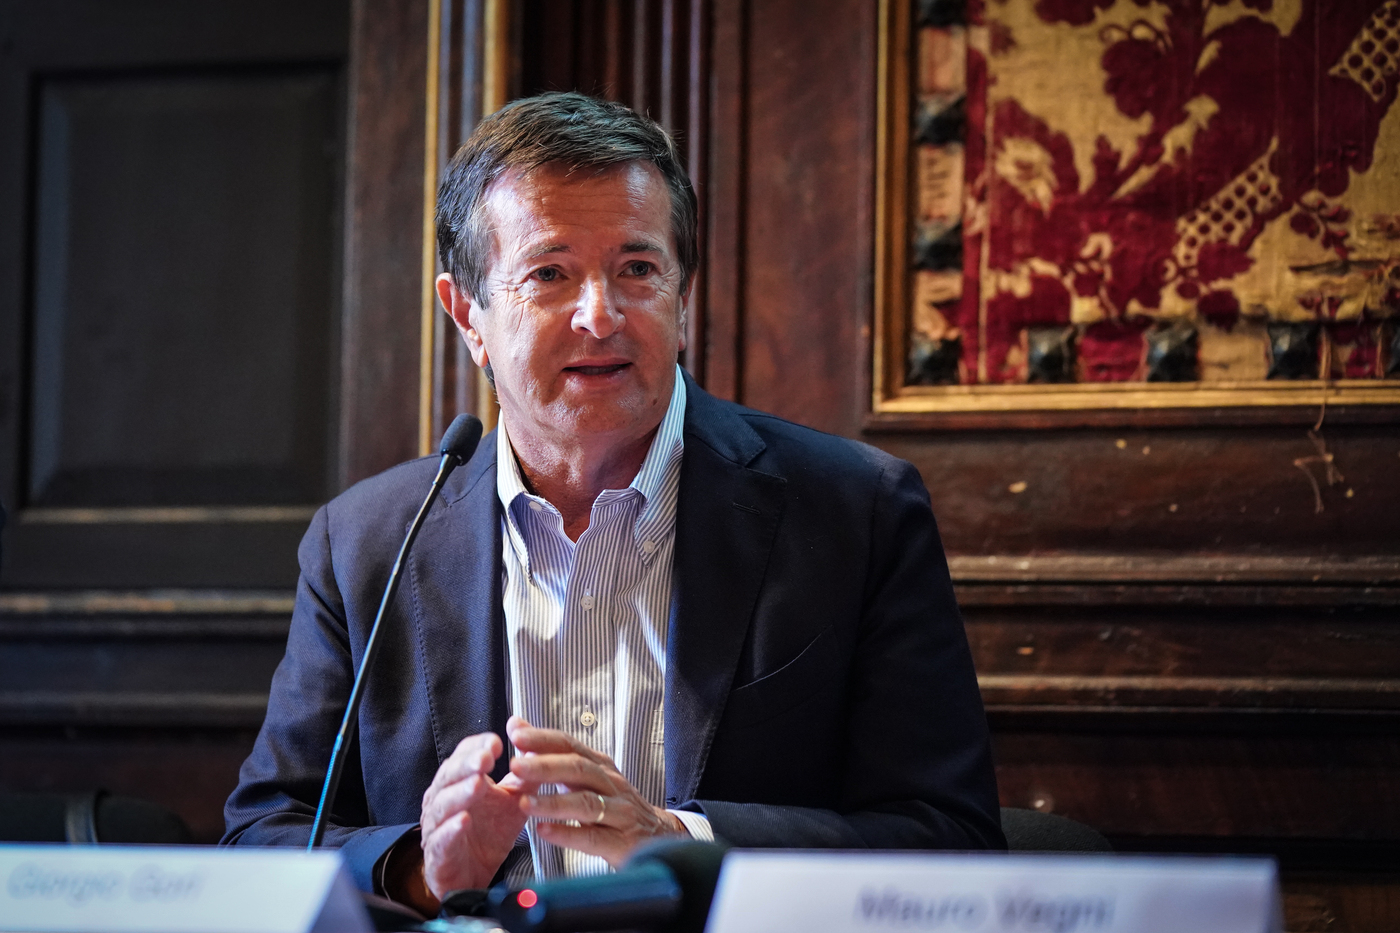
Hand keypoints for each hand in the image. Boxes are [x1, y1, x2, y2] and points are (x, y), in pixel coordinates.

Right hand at [419, 730, 532, 896]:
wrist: (472, 878)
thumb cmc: (489, 834)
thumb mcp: (514, 800)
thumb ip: (524, 773)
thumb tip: (534, 738)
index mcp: (460, 781)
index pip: (463, 756)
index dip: (478, 747)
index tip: (496, 742)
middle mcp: (442, 799)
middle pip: (449, 775)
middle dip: (467, 765)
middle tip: (486, 758)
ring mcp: (436, 826)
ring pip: (443, 805)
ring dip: (460, 793)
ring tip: (478, 783)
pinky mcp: (438, 854)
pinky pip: (441, 839)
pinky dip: (451, 829)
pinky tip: (463, 820)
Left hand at [507, 716, 684, 867]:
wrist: (657, 836)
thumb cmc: (614, 804)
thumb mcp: (585, 776)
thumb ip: (551, 753)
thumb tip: (518, 725)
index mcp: (599, 766)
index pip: (570, 746)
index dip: (544, 739)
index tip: (516, 734)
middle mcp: (611, 784)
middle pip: (579, 769)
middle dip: (546, 766)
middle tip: (517, 766)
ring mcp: (619, 812)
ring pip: (586, 803)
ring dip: (553, 802)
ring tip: (525, 804)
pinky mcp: (621, 842)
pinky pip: (592, 837)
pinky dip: (567, 834)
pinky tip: (545, 831)